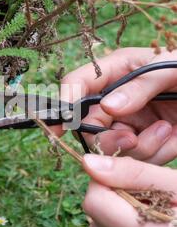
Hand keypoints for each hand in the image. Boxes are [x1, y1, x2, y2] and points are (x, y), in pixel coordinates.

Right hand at [58, 47, 176, 163]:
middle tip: (130, 139)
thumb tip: (107, 107)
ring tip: (166, 130)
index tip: (60, 126)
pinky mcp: (144, 141)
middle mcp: (116, 98)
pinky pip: (136, 158)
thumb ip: (141, 85)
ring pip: (111, 147)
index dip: (64, 103)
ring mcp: (129, 121)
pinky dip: (154, 153)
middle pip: (88, 125)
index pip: (77, 84)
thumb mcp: (172, 69)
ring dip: (138, 147)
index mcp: (116, 71)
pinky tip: (171, 136)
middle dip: (107, 137)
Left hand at [82, 154, 176, 226]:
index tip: (123, 172)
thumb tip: (88, 163)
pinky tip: (148, 226)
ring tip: (147, 208)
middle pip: (94, 218)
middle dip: (110, 196)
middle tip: (140, 189)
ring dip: (113, 216)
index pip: (95, 202)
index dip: (105, 180)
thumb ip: (132, 173)